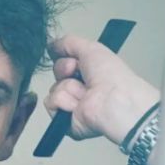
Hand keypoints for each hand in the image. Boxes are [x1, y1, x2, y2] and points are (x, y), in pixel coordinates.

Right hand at [44, 34, 159, 145]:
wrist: (113, 101)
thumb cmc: (111, 76)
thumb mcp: (91, 48)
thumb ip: (68, 43)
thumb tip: (51, 45)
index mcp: (89, 75)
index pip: (64, 64)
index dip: (66, 60)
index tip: (76, 62)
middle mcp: (82, 90)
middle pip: (56, 76)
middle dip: (64, 71)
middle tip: (80, 75)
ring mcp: (73, 106)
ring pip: (53, 90)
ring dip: (68, 88)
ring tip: (85, 95)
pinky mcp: (65, 121)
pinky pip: (51, 104)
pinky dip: (64, 102)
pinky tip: (79, 106)